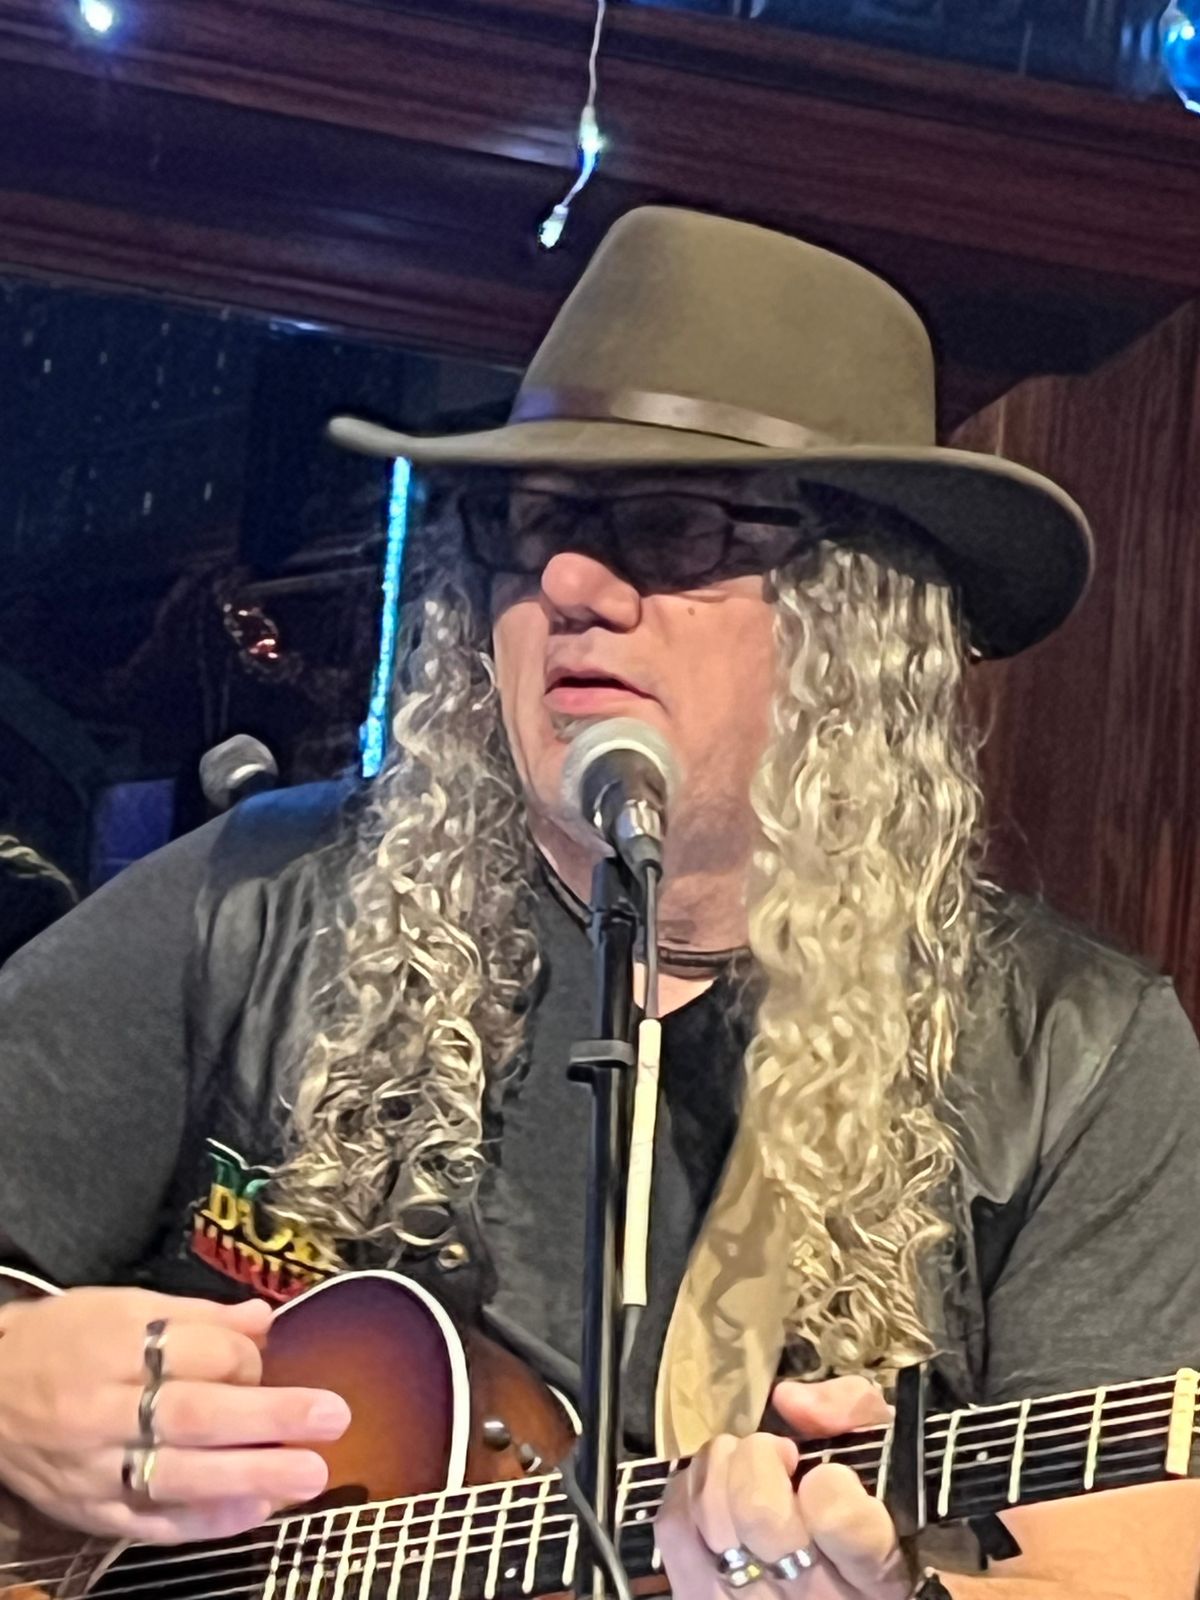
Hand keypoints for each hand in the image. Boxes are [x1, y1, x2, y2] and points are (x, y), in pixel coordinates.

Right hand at [0, 1287, 349, 1543]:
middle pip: (196, 1414)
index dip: (246, 1358)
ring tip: (308, 1475)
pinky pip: (154, 1522)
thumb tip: (266, 1319)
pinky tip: (254, 1512)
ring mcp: (96, 1467)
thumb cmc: (66, 1341)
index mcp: (116, 1345)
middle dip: (269, 1418)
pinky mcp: (90, 1512)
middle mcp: (105, 1408)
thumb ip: (198, 1317)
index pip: (197, 1352)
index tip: (269, 1359)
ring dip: (250, 1477)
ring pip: (179, 1474)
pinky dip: (206, 1520)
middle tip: (331, 1418)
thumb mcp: (123, 1306)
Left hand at [657, 1376, 910, 1598]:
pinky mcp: (698, 1597)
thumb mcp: (885, 1467)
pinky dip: (689, 1490)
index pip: (839, 1519)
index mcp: (871, 1570)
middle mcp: (809, 1594)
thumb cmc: (859, 1529)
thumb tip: (791, 1399)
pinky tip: (715, 1490)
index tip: (827, 1475)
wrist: (821, 1593)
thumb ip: (854, 1415)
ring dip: (724, 1466)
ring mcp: (749, 1598)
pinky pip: (674, 1526)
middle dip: (762, 1455)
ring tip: (746, 1469)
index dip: (829, 1483)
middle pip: (758, 1507)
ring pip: (710, 1508)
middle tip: (782, 1457)